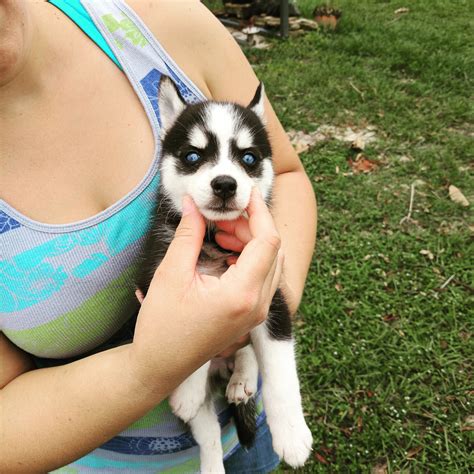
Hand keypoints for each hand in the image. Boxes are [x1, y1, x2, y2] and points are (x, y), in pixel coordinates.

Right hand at [129, 189, 282, 392]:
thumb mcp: (171, 275)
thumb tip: (193, 203)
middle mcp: (258, 304)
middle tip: (221, 216)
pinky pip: (262, 278)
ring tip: (220, 231)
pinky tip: (224, 251)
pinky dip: (249, 258)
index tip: (246, 193)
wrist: (159, 366)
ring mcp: (257, 312)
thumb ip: (188, 234)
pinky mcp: (250, 315)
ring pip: (270, 263)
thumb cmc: (161, 326)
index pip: (268, 240)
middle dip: (251, 225)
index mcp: (242, 294)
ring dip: (250, 241)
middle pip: (273, 250)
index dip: (259, 211)